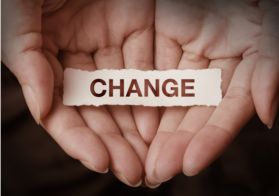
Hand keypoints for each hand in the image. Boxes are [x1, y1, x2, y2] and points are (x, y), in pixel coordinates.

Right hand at [0, 0, 158, 186]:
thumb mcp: (19, 12)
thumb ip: (24, 57)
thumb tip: (40, 108)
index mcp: (49, 59)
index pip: (65, 111)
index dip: (81, 139)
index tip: (102, 163)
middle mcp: (81, 60)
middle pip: (100, 113)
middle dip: (116, 144)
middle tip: (135, 174)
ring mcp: (111, 47)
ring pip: (127, 98)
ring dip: (139, 131)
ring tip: (152, 160)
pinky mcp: (137, 31)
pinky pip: (149, 70)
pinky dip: (155, 98)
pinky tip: (164, 123)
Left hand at [145, 0, 278, 187]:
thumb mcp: (275, 24)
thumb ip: (273, 67)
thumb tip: (266, 114)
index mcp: (243, 69)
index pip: (225, 112)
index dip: (209, 139)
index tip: (189, 164)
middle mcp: (212, 68)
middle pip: (192, 113)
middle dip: (174, 143)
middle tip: (157, 171)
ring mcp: (185, 55)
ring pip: (166, 98)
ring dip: (152, 128)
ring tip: (138, 158)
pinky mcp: (163, 38)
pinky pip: (146, 69)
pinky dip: (136, 94)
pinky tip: (127, 120)